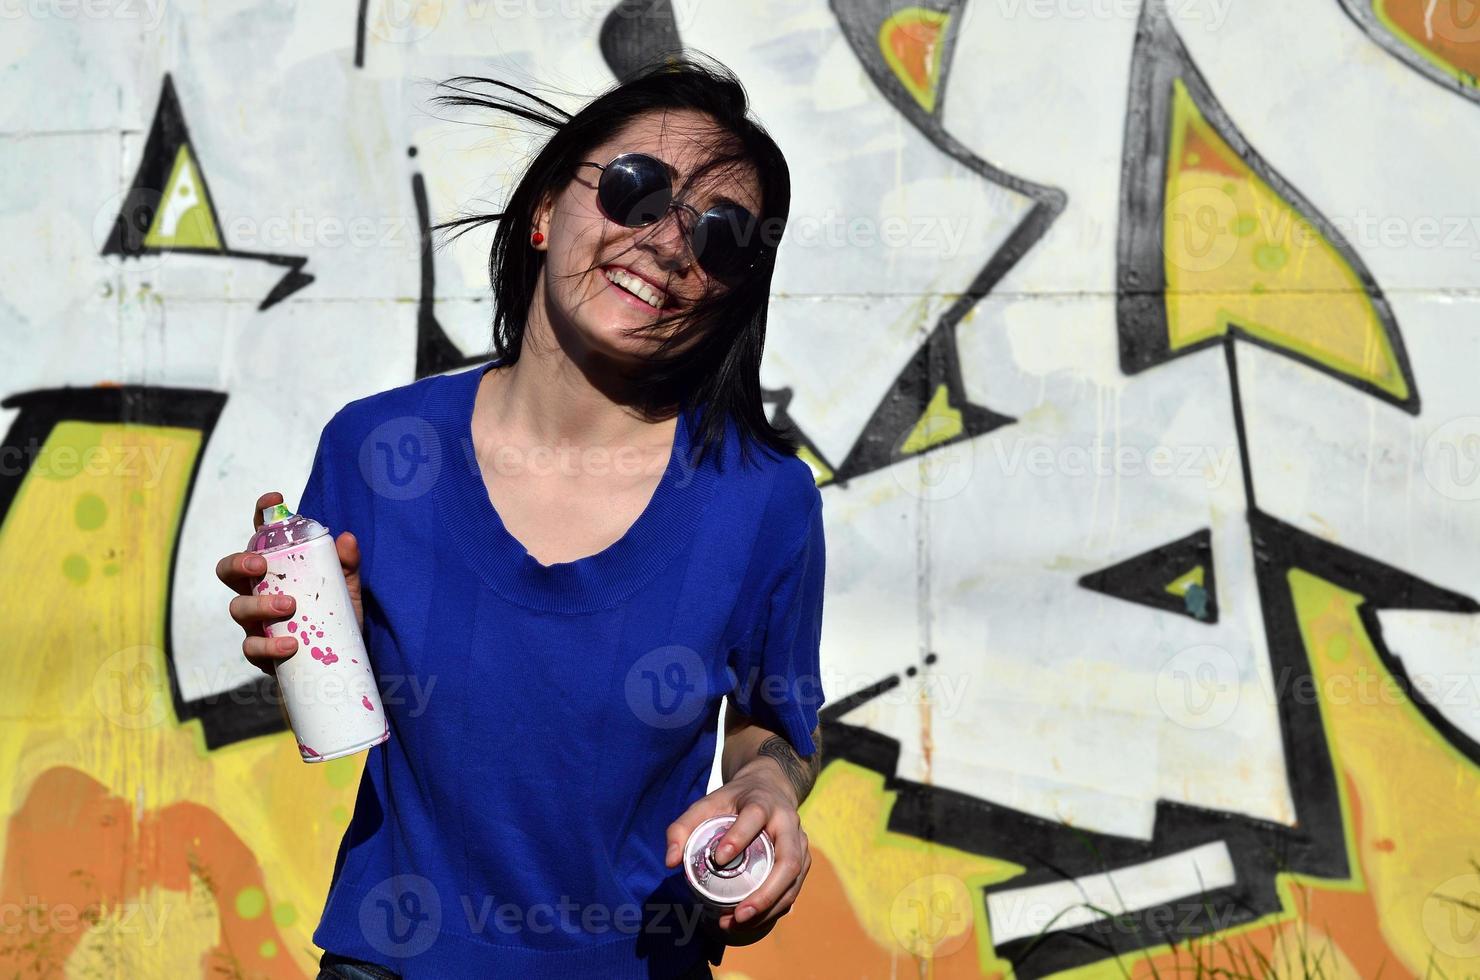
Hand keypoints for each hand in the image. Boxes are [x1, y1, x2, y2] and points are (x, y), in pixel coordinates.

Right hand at [216, 491, 363, 674]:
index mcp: (276, 572)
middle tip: (261, 565)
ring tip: (289, 606)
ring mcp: (255, 624)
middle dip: (239, 563)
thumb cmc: (334, 623)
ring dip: (260, 605)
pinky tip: (290, 645)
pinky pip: (251, 648)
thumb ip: (346, 567)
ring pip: (238, 608)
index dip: (261, 515)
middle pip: (229, 571)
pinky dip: (269, 646)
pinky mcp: (260, 654)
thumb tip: (347, 538)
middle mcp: (257, 593)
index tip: (274, 500)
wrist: (336, 671)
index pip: (261, 538)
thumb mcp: (346, 592)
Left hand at [664, 759, 810, 945]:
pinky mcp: (803, 860)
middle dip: (765, 893)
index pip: (755, 816)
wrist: (769, 788)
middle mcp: (788, 823)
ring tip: (738, 923)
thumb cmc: (734, 801)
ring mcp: (800, 842)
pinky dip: (775, 908)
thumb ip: (682, 828)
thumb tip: (670, 862)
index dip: (739, 837)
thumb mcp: (706, 804)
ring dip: (770, 907)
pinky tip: (752, 921)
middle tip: (738, 914)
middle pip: (788, 860)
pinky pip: (794, 889)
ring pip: (794, 879)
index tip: (718, 858)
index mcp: (763, 803)